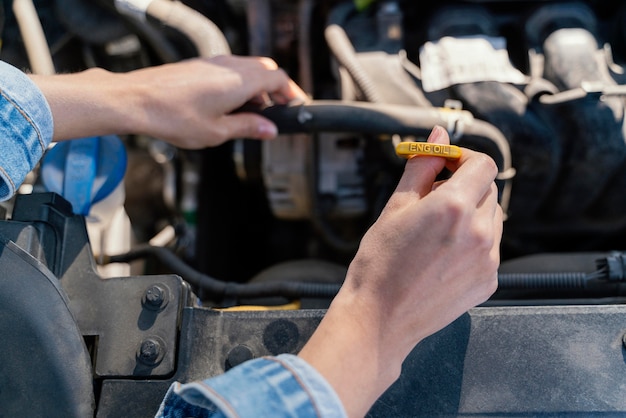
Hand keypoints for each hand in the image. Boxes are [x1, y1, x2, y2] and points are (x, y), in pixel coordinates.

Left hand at [122, 55, 306, 147]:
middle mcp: (230, 66)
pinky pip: (231, 69)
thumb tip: (269, 129)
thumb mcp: (218, 132)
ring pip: (249, 68)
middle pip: (267, 70)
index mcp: (241, 81)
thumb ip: (249, 128)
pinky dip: (240, 84)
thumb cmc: (172, 116)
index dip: (292, 93)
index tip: (296, 107)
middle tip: (278, 111)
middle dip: (277, 90)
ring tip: (253, 113)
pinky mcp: (201, 65)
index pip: (279, 79)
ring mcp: (214, 62)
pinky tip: (229, 104)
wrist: (136, 100)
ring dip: (258, 87)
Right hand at [299, 126, 501, 416]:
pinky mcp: (489, 281)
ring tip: (437, 231)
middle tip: (433, 199)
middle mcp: (480, 232)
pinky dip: (473, 242)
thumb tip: (438, 137)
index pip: (483, 164)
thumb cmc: (379, 263)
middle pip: (488, 190)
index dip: (464, 160)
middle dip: (465, 186)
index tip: (446, 166)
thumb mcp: (396, 207)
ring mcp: (488, 260)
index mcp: (455, 207)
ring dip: (472, 213)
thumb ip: (422, 167)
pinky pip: (490, 247)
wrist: (379, 318)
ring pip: (492, 218)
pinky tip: (443, 255)